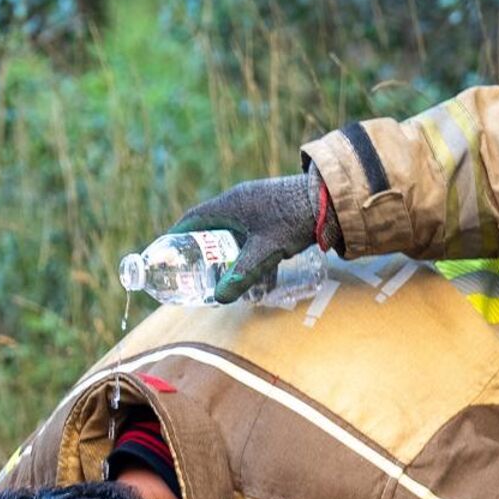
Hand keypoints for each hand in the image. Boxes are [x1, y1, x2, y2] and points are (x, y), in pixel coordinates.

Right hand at [171, 167, 327, 302]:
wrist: (331, 200)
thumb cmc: (295, 220)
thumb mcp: (266, 250)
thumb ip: (242, 274)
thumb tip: (219, 299)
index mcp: (230, 204)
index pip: (194, 218)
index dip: (178, 235)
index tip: (168, 251)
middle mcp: (240, 201)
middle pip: (212, 227)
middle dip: (204, 251)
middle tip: (195, 271)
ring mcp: (258, 206)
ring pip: (235, 233)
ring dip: (230, 255)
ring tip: (226, 278)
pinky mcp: (274, 213)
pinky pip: (253, 235)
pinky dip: (251, 254)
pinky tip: (260, 277)